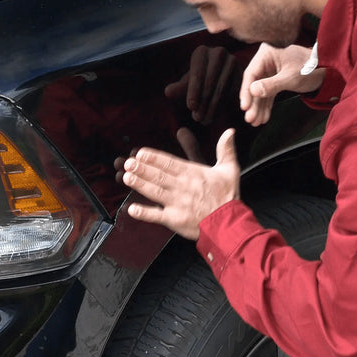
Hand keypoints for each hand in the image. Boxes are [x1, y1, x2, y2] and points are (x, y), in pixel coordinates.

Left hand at [120, 128, 239, 239]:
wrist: (229, 224)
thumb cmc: (228, 197)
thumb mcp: (230, 170)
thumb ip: (226, 150)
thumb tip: (230, 132)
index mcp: (193, 174)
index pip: (170, 163)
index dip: (154, 158)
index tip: (141, 153)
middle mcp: (183, 188)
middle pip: (158, 176)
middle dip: (142, 169)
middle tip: (128, 163)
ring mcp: (177, 204)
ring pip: (154, 192)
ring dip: (140, 184)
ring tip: (126, 177)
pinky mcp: (175, 220)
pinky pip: (156, 216)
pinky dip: (143, 213)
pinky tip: (132, 209)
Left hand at [165, 45, 235, 123]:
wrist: (218, 78)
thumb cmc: (198, 82)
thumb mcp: (187, 84)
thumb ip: (179, 88)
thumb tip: (168, 92)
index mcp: (201, 52)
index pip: (197, 74)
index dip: (193, 91)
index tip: (191, 107)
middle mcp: (219, 53)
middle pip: (210, 81)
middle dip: (203, 102)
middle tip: (197, 118)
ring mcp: (233, 62)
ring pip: (222, 88)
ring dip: (212, 107)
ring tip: (204, 121)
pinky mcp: (243, 74)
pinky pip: (233, 92)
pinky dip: (224, 106)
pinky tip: (216, 117)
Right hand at [239, 43, 324, 126]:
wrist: (326, 69)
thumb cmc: (310, 67)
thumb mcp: (290, 77)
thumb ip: (272, 84)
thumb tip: (253, 91)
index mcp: (267, 53)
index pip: (251, 74)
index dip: (246, 91)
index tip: (245, 106)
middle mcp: (266, 61)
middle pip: (254, 84)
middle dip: (253, 103)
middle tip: (250, 118)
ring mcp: (271, 71)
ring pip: (261, 91)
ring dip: (258, 107)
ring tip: (256, 122)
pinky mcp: (276, 79)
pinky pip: (268, 94)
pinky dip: (266, 105)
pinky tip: (263, 117)